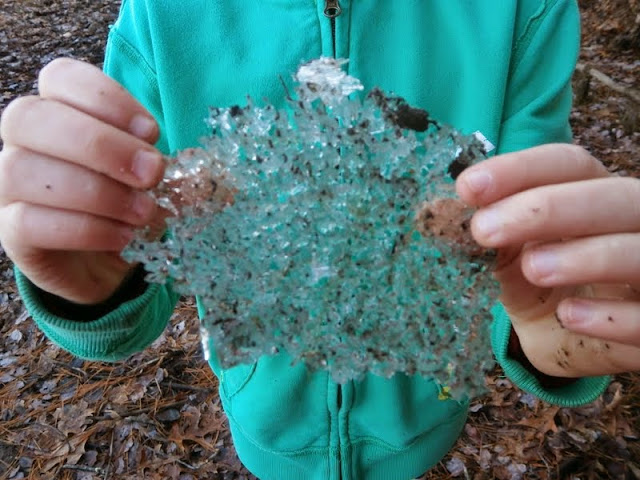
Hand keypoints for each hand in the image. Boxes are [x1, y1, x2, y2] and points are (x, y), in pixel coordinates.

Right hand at [0, 59, 164, 303]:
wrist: (102, 259)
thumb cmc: (124, 200)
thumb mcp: (144, 172)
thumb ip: (152, 158)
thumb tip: (175, 169)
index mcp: (57, 111)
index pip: (60, 78)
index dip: (106, 98)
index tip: (151, 132)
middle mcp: (22, 142)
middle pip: (31, 118)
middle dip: (101, 145)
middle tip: (152, 174)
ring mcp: (8, 187)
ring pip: (24, 171)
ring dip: (97, 193)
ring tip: (143, 213)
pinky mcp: (12, 233)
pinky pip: (29, 223)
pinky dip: (84, 230)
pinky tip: (121, 237)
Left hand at [456, 144, 639, 376]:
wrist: (566, 341)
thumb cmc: (539, 287)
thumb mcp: (509, 257)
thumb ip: (490, 234)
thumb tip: (439, 216)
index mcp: (593, 195)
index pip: (570, 165)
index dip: (521, 169)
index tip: (467, 187)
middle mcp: (633, 224)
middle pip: (613, 197)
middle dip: (548, 208)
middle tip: (484, 229)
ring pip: (639, 250)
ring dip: (586, 256)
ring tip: (532, 267)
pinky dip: (612, 317)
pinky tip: (570, 317)